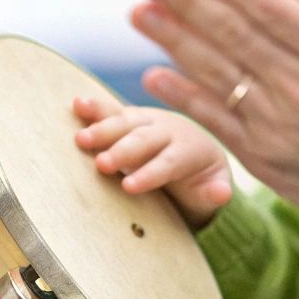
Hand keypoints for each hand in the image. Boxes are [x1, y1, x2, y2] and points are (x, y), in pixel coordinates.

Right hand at [72, 98, 232, 229]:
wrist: (193, 154)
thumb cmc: (202, 179)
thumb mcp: (213, 188)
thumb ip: (215, 192)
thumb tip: (222, 194)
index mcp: (190, 148)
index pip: (170, 161)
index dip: (150, 173)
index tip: (128, 187)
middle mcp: (167, 129)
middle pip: (144, 138)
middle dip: (122, 151)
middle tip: (102, 165)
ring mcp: (147, 121)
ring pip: (125, 122)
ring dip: (103, 129)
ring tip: (81, 140)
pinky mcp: (129, 118)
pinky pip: (111, 111)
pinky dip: (95, 107)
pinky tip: (77, 104)